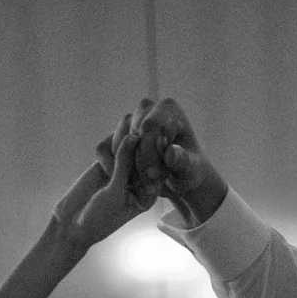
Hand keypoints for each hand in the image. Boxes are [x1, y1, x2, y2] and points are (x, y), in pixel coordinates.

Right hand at [53, 123, 153, 251]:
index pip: (160, 168)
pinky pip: (114, 142)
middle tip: (133, 141)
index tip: (157, 141)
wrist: (73, 222)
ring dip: (122, 143)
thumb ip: (123, 165)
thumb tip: (133, 135)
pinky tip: (101, 161)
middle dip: (140, 145)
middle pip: (147, 152)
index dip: (159, 153)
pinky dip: (109, 146)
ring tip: (112, 157)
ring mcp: (124, 169)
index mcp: (149, 193)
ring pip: (131, 142)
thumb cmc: (98, 217)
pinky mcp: (109, 160)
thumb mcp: (114, 193)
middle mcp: (140, 179)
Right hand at [123, 97, 227, 226]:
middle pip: (133, 134)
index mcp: (168, 108)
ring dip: (129, 170)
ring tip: (145, 189)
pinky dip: (116, 169)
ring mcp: (129, 119)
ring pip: (118, 144)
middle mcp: (147, 107)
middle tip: (150, 189)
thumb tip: (170, 151)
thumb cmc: (188, 171)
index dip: (150, 153)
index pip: (151, 126)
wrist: (177, 177)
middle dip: (140, 165)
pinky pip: (106, 150)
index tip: (155, 178)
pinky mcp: (116, 134)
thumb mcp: (190, 171)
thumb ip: (182, 162)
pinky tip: (133, 185)